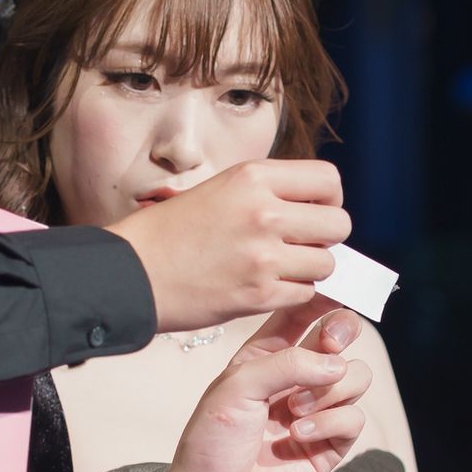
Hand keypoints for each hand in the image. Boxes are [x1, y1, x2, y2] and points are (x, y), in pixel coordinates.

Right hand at [106, 159, 350, 333]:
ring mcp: (264, 255)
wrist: (132, 272)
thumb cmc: (168, 233)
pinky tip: (264, 288)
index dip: (329, 200)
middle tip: (299, 245)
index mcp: (253, 177)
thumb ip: (265, 193)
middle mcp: (264, 212)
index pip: (329, 179)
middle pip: (339, 223)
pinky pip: (306, 293)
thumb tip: (312, 208)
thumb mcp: (218, 190)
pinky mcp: (260, 294)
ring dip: (308, 269)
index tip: (314, 213)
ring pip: (326, 263)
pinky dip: (291, 294)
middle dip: (325, 238)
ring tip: (277, 269)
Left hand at [145, 306, 368, 471]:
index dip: (324, 294)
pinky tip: (298, 437)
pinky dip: (332, 422)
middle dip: (342, 332)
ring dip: (329, 390)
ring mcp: (315, 409)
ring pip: (354, 376)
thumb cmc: (211, 442)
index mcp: (266, 353)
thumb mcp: (237, 388)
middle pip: (341, 336)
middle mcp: (294, 376)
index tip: (341, 287)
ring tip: (293, 412)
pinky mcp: (330, 444)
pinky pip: (354, 417)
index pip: (303, 310)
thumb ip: (286, 364)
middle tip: (330, 345)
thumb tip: (336, 361)